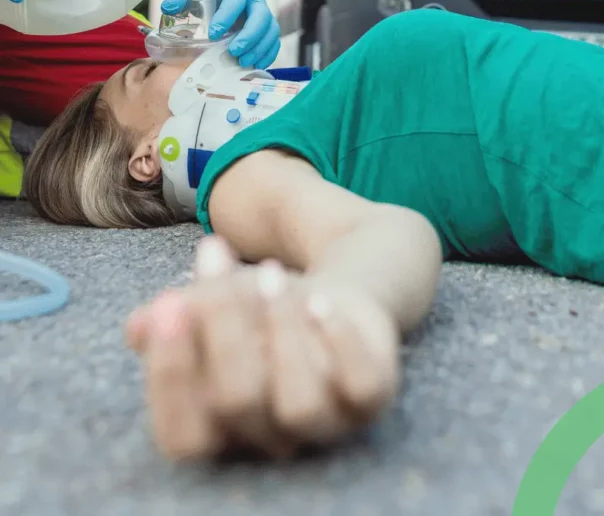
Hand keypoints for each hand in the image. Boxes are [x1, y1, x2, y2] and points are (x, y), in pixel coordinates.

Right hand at [125, 237, 400, 461]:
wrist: (331, 291)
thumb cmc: (257, 308)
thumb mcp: (213, 302)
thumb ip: (175, 316)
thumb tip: (140, 325)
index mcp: (219, 429)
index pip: (182, 434)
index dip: (170, 374)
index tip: (168, 304)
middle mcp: (269, 438)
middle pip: (237, 402)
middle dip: (223, 324)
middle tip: (216, 257)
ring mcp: (325, 424)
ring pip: (300, 403)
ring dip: (280, 327)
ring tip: (271, 273)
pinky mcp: (371, 398)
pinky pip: (362, 388)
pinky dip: (341, 343)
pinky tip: (321, 300)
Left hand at [162, 0, 280, 68]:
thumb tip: (168, 8)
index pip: (236, 0)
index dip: (227, 16)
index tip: (214, 34)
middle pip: (261, 17)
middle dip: (249, 36)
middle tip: (234, 52)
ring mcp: (265, 14)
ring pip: (271, 31)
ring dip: (259, 48)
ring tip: (243, 62)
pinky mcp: (269, 28)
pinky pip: (274, 42)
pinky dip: (267, 55)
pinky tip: (254, 65)